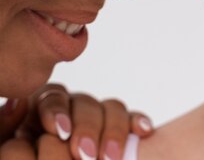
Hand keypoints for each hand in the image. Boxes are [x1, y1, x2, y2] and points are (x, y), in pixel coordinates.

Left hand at [1, 83, 153, 159]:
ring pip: (112, 109)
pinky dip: (138, 122)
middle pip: (86, 103)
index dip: (58, 112)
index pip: (53, 97)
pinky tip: (143, 131)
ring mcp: (96, 122)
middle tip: (85, 155)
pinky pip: (132, 120)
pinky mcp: (117, 134)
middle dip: (88, 129)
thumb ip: (6, 125)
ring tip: (111, 158)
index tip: (61, 132)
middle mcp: (71, 110)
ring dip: (114, 131)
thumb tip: (18, 103)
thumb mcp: (5, 147)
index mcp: (40, 109)